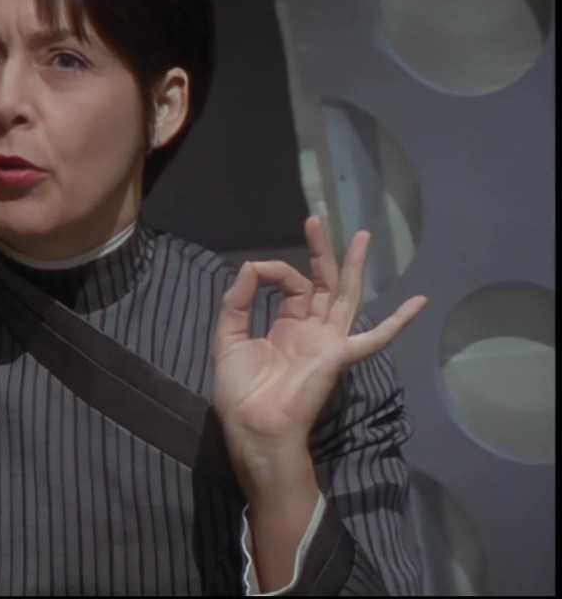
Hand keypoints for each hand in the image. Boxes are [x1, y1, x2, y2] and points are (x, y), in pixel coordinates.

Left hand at [211, 216, 426, 457]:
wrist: (253, 427)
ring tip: (364, 235)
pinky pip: (373, 339)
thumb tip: (251, 266)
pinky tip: (419, 302)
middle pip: (321, 282)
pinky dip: (397, 322)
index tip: (255, 270)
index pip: (288, 284)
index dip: (272, 270)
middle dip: (321, 251)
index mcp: (286, 326)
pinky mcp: (338, 355)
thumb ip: (237, 301)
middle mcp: (310, 329)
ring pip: (346, 296)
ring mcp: (327, 341)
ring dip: (354, 266)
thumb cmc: (240, 391)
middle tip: (317, 220)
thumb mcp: (228, 338)